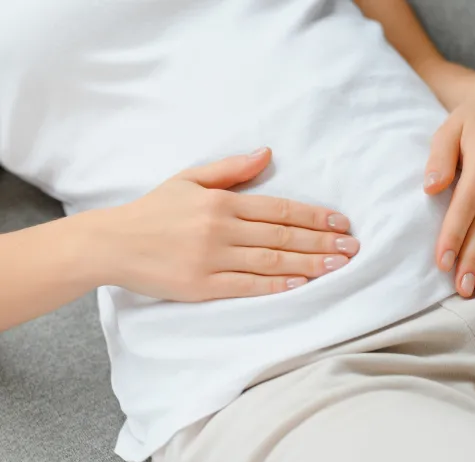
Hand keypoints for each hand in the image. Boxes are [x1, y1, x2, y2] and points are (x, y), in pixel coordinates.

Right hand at [92, 148, 357, 300]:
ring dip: (309, 264)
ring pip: (271, 261)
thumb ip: (231, 169)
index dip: (314, 216)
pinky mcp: (203, 286)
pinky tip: (302, 285)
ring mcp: (212, 259)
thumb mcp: (189, 179)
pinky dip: (276, 285)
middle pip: (283, 235)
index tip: (341, 222)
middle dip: (322, 242)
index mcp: (221, 202)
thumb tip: (268, 153)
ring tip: (338, 266)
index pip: (279, 209)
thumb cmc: (154, 210)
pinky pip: (248, 286)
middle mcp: (220, 229)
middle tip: (353, 247)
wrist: (112, 243)